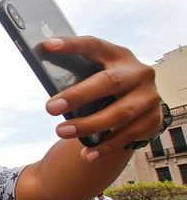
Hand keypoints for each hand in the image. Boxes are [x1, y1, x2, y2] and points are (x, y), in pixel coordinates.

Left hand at [43, 36, 160, 161]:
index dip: (71, 45)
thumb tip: (46, 79)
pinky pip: (127, 136)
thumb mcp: (96, 74)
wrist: (140, 106)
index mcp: (118, 55)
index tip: (47, 46)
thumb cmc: (106, 87)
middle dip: (78, 95)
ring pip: (119, 113)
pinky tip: (86, 154)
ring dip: (88, 125)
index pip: (93, 45)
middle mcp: (138, 73)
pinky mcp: (153, 120)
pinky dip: (105, 146)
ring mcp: (149, 97)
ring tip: (61, 131)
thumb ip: (77, 75)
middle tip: (50, 108)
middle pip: (108, 82)